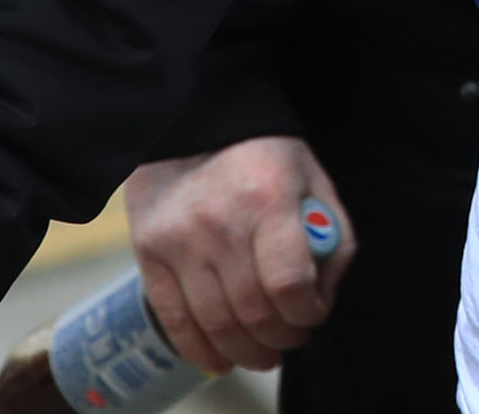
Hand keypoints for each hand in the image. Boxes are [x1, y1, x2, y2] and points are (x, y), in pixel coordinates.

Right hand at [120, 138, 345, 373]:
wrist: (192, 119)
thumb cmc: (265, 154)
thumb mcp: (313, 181)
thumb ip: (330, 240)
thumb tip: (321, 299)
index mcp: (268, 200)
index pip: (289, 285)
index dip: (307, 314)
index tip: (313, 315)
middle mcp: (219, 223)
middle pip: (253, 313)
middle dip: (280, 338)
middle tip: (290, 339)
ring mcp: (178, 240)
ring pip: (214, 323)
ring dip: (245, 352)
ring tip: (262, 354)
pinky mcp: (148, 251)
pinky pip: (172, 318)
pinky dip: (199, 349)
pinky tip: (219, 360)